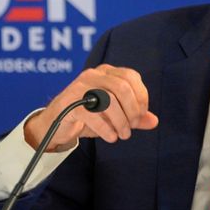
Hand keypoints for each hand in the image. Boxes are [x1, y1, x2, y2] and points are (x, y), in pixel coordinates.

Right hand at [24, 64, 158, 151]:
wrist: (55, 125)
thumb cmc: (87, 117)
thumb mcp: (113, 116)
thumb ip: (133, 116)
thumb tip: (154, 121)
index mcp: (105, 72)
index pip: (131, 77)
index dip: (141, 97)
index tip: (140, 116)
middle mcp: (93, 75)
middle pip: (122, 87)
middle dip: (132, 110)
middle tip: (132, 127)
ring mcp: (80, 87)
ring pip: (109, 100)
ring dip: (121, 121)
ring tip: (122, 134)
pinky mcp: (69, 103)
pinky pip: (93, 114)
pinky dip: (106, 129)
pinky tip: (110, 137)